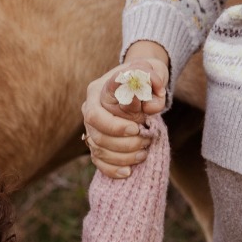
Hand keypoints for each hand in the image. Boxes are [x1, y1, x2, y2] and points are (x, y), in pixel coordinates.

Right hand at [82, 40, 169, 178]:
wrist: (140, 81)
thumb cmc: (144, 75)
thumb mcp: (150, 69)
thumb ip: (152, 80)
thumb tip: (151, 106)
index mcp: (97, 91)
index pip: (96, 114)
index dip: (114, 126)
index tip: (137, 128)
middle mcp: (89, 109)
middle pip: (97, 136)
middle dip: (122, 144)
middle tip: (144, 142)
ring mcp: (91, 128)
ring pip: (98, 150)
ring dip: (121, 157)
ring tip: (143, 154)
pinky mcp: (98, 141)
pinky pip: (98, 161)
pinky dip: (112, 169)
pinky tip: (128, 172)